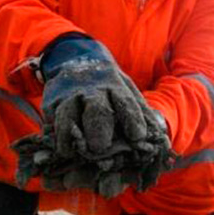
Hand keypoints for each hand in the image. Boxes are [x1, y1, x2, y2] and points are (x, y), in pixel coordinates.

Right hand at [41, 37, 148, 156]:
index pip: (126, 104)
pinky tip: (60, 149)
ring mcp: (70, 96)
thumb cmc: (109, 87)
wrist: (78, 61)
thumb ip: (142, 114)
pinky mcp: (52, 102)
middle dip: (98, 128)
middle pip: (97, 110)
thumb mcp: (128, 92)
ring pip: (68, 116)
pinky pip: (52, 121)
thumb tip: (161, 139)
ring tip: (72, 153)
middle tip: (100, 148)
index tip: (137, 137)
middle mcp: (93, 91)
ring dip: (70, 136)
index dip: (132, 120)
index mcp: (116, 88)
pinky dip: (54, 136)